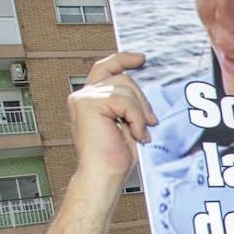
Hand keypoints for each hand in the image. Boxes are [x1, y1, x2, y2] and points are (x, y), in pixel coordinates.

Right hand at [69, 52, 157, 182]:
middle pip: (122, 78)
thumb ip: (128, 104)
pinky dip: (136, 118)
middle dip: (142, 100)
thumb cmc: (114, 157)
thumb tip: (142, 93)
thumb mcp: (126, 123)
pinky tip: (134, 134)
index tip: (141, 58)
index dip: (122, 59)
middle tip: (150, 123)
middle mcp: (83, 95)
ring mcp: (83, 98)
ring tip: (139, 133)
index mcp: (91, 99)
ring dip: (139, 113)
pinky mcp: (88, 104)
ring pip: (126, 88)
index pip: (105, 68)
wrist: (103, 174)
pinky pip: (125, 101)